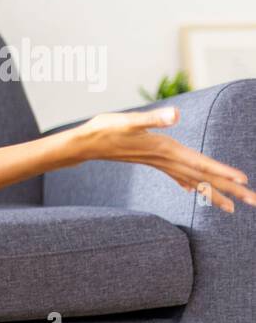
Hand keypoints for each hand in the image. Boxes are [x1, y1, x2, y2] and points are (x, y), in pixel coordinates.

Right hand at [73, 106, 255, 212]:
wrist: (84, 144)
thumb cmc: (104, 129)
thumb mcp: (128, 120)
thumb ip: (152, 118)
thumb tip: (174, 114)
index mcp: (165, 150)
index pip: (200, 164)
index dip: (222, 172)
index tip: (245, 182)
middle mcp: (166, 159)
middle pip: (203, 178)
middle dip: (229, 190)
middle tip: (254, 202)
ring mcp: (160, 163)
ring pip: (194, 180)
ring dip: (214, 193)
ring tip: (232, 207)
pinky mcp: (153, 161)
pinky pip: (178, 176)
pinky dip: (191, 184)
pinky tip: (195, 190)